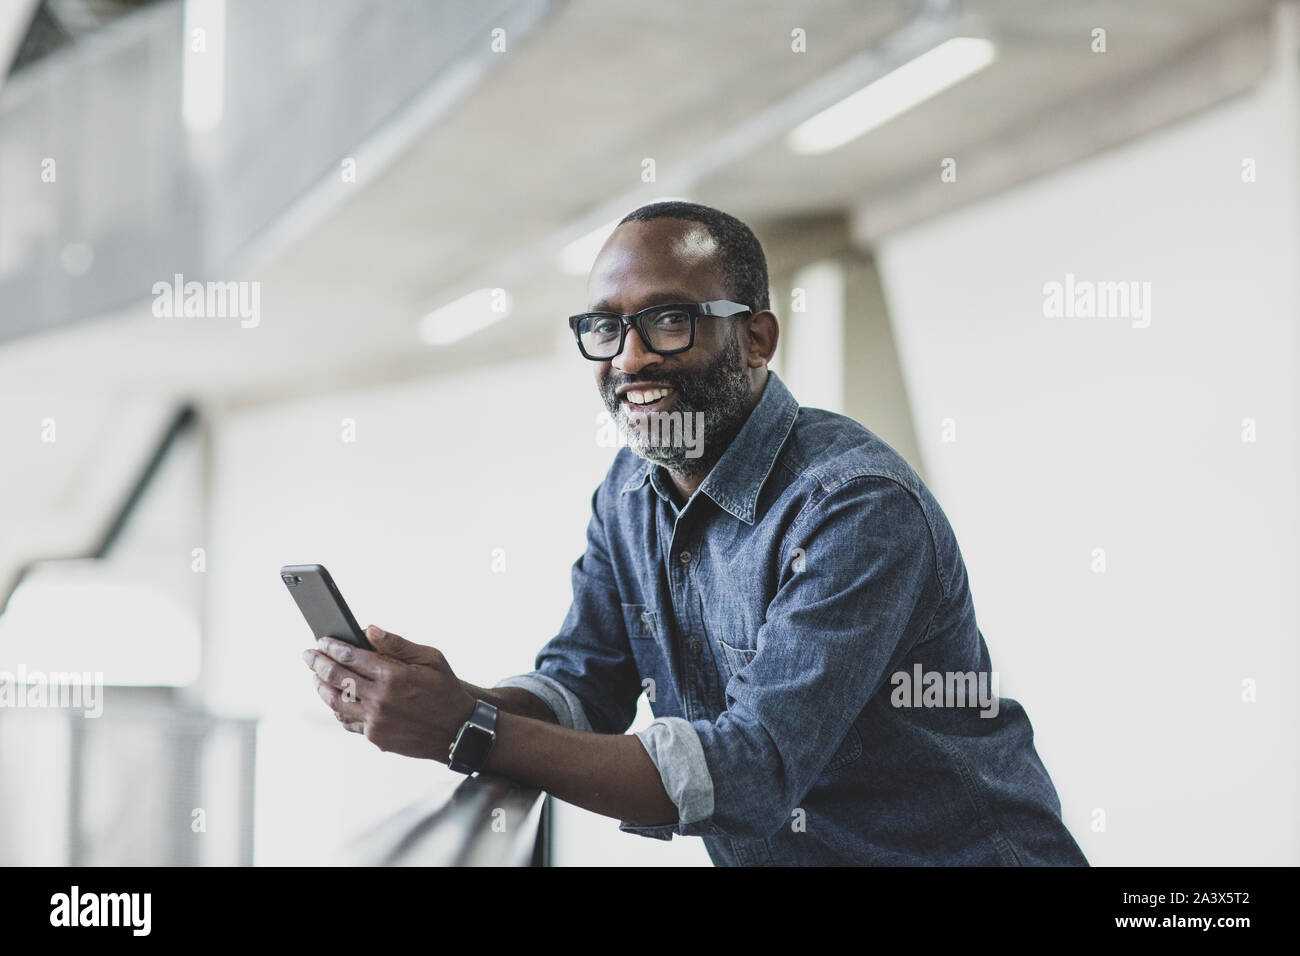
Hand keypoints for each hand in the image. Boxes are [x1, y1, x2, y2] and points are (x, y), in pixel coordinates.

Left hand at [302, 625, 475, 762]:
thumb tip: (369, 630)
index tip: (321, 640)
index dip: (332, 646)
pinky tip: (334, 698)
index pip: (350, 657)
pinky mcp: (376, 737)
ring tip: (315, 676)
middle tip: (308, 655)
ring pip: (335, 702)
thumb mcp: (431, 658)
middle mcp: (381, 699)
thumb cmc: (446, 691)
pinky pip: (347, 721)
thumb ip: (397, 644)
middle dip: (317, 663)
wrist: (458, 732)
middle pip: (337, 678)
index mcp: (394, 675)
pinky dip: (336, 708)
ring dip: (320, 687)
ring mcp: (376, 721)